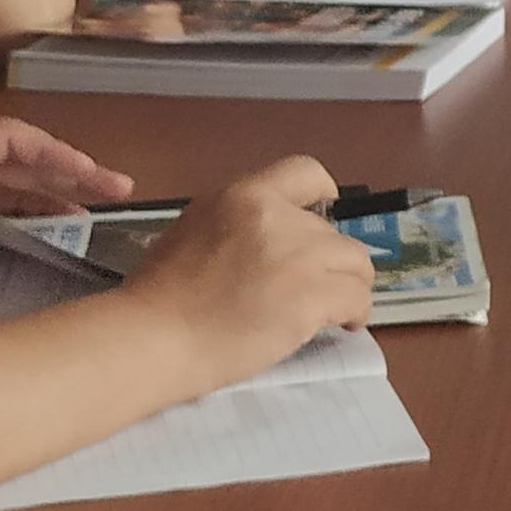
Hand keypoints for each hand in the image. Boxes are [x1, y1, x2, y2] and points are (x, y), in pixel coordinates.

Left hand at [0, 116, 134, 257]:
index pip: (16, 141)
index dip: (58, 154)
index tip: (94, 173)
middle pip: (26, 165)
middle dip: (72, 176)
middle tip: (120, 194)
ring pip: (15, 191)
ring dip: (53, 202)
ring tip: (92, 222)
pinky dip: (22, 223)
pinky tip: (42, 240)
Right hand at [114, 156, 374, 379]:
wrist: (152, 338)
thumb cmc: (158, 296)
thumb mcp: (196, 230)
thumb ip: (240, 225)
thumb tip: (273, 243)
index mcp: (243, 195)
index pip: (307, 172)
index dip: (323, 198)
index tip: (320, 224)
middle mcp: (277, 217)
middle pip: (332, 231)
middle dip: (327, 261)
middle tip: (311, 289)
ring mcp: (298, 255)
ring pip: (357, 262)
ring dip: (349, 285)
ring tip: (335, 310)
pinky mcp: (312, 296)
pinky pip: (358, 298)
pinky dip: (354, 313)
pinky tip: (342, 325)